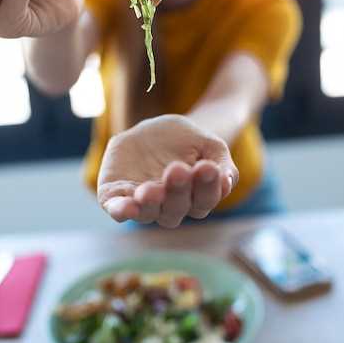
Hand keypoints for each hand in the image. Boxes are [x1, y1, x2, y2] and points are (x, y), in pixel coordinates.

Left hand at [97, 114, 238, 227]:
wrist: (153, 130)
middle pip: (177, 208)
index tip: (208, 167)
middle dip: (177, 190)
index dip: (208, 186)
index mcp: (196, 197)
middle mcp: (171, 207)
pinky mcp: (117, 197)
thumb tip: (226, 182)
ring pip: (148, 212)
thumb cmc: (186, 141)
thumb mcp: (208, 144)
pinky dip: (122, 210)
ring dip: (150, 203)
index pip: (205, 199)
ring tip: (150, 191)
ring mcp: (143, 205)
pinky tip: (126, 207)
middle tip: (177, 170)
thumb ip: (221, 162)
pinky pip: (118, 209)